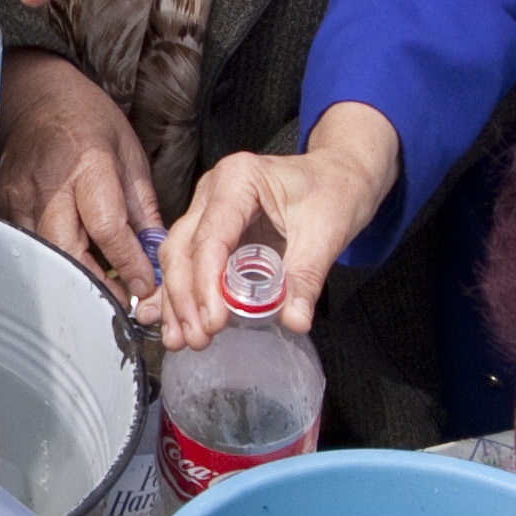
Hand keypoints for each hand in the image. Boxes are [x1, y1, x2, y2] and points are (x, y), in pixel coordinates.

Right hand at [0, 48, 157, 307]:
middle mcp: (50, 185)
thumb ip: (142, 206)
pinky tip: (69, 267)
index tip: (145, 285)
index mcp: (88, 165)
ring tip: (97, 289)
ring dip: (72, 278)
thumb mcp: (129, 154)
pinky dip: (50, 262)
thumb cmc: (88, 120)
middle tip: (119, 301)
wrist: (36, 99)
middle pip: (67, 251)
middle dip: (95, 283)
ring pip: (44, 256)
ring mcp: (21, 198)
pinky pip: (28, 246)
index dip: (128, 263)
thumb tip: (156, 251)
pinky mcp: (5, 207)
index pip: (108, 228)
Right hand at [157, 104, 400, 352]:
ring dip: (177, 301)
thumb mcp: (326, 233)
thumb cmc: (334, 191)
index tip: (214, 322)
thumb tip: (294, 320)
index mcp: (239, 180)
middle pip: (184, 248)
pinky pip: (189, 262)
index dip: (206, 285)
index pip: (211, 238)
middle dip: (185, 298)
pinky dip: (182, 293)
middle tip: (196, 338)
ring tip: (181, 340)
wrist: (341, 175)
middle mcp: (213, 191)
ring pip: (178, 257)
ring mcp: (208, 208)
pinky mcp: (212, 228)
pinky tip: (173, 322)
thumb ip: (306, 277)